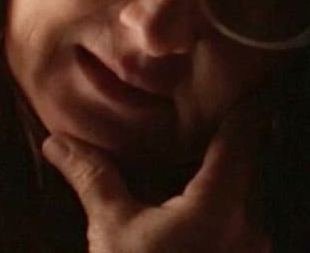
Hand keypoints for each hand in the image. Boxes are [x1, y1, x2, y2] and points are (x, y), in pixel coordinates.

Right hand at [41, 104, 270, 252]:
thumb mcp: (111, 230)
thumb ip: (93, 178)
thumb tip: (58, 141)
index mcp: (221, 203)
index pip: (245, 134)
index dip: (248, 100)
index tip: (248, 73)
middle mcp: (249, 224)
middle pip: (251, 163)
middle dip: (233, 136)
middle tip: (213, 105)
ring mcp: (251, 250)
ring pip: (246, 196)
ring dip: (225, 174)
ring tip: (197, 153)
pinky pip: (237, 223)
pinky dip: (220, 206)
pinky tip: (188, 205)